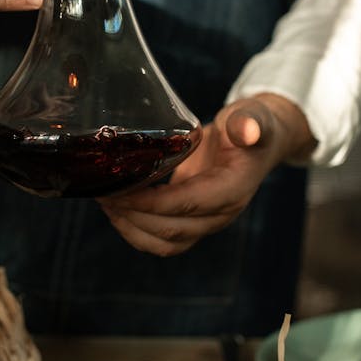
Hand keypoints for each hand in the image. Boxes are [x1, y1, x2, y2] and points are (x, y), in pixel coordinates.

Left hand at [98, 94, 314, 255]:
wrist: (257, 141)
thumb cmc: (251, 125)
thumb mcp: (252, 116)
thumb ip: (250, 123)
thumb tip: (248, 131)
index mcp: (233, 190)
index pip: (189, 203)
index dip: (153, 203)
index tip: (120, 192)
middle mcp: (220, 214)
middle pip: (172, 229)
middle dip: (133, 216)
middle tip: (103, 193)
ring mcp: (207, 222)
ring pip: (166, 243)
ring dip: (132, 229)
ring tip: (106, 204)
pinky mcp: (193, 222)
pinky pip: (164, 240)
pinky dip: (138, 232)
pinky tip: (118, 211)